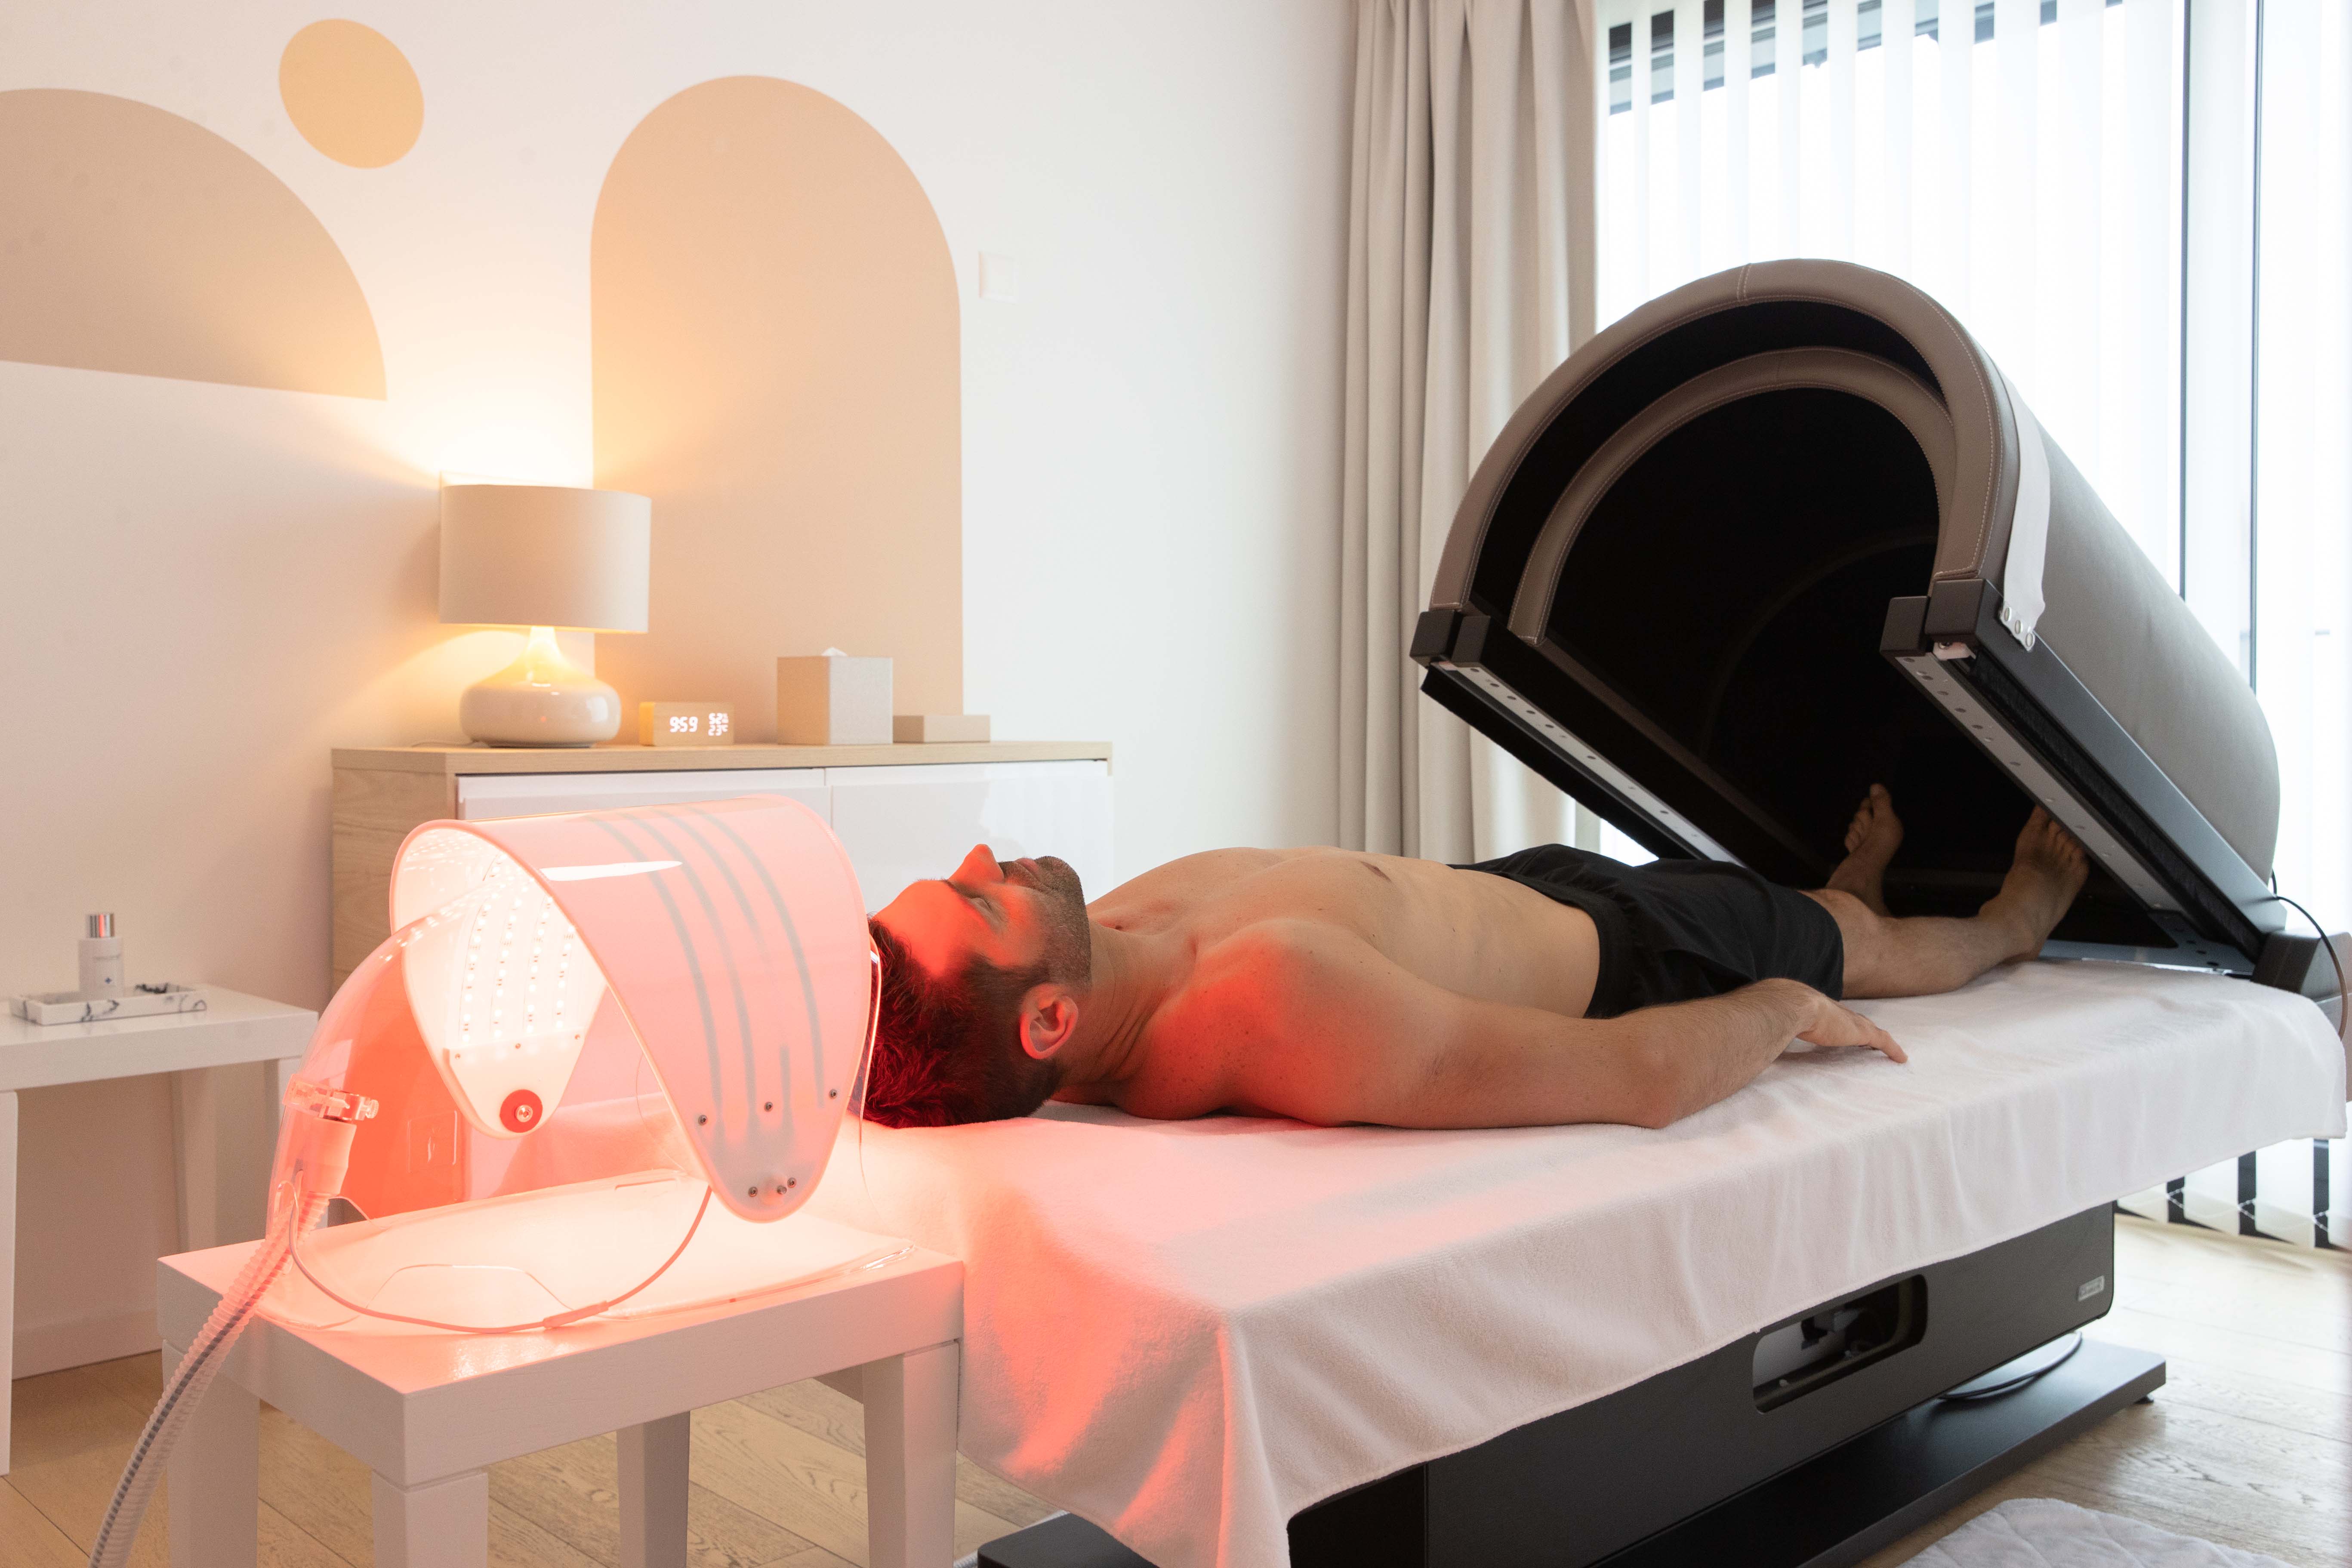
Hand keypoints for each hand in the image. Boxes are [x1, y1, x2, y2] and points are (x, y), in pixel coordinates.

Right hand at [1780, 983, 1905, 1062]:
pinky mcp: (1860, 1032)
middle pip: (1852, 1020)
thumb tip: (1752, 1033)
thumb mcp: (1771, 1018)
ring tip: (1887, 1048)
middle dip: (1860, 1027)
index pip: (1830, 1015)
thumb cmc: (1774, 1011)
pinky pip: (1882, 1041)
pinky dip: (1892, 1049)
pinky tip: (1901, 1059)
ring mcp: (1848, 1020)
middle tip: (1866, 1038)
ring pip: (1870, 1030)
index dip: (1837, 1022)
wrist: (1789, 1004)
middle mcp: (1834, 1010)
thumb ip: (1768, 1025)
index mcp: (1814, 1007)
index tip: (1838, 1029)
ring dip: (1878, 1038)